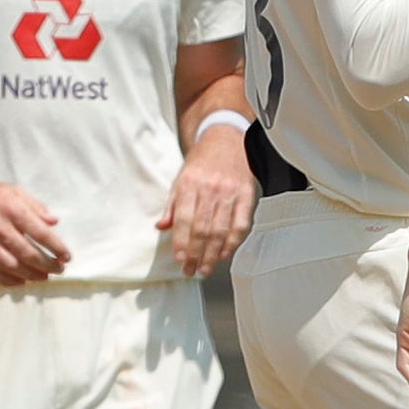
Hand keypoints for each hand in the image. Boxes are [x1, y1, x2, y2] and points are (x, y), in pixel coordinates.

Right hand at [0, 172, 68, 285]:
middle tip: (59, 269)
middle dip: (48, 265)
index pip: (40, 233)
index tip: (67, 256)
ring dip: (32, 275)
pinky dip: (8, 281)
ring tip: (44, 276)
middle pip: (28, 254)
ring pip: (12, 266)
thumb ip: (35, 206)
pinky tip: (21, 281)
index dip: (56, 247)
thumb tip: (54, 222)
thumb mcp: (12, 190)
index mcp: (11, 209)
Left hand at [158, 125, 256, 275]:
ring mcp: (230, 192)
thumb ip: (172, 205)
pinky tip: (225, 254)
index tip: (180, 260)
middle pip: (203, 228)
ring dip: (213, 253)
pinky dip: (233, 242)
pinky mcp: (247, 195)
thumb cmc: (201, 161)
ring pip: (221, 230)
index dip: (182, 242)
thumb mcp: (180, 178)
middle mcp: (210, 189)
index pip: (184, 219)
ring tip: (206, 268)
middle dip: (196, 254)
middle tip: (192, 271)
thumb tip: (161, 228)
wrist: (226, 138)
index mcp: (189, 184)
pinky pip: (241, 224)